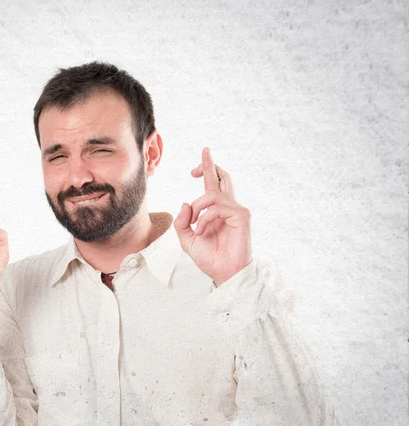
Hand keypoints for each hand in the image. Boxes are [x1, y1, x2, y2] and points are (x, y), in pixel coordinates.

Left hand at [173, 147, 251, 285]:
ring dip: (198, 206)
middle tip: (204, 152)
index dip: (207, 169)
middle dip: (210, 164)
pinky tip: (203, 228)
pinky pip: (218, 207)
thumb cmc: (210, 258)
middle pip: (222, 177)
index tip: (195, 166)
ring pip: (214, 193)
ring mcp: (236, 210)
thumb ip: (182, 223)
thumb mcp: (187, 240)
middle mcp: (228, 207)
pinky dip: (206, 217)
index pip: (213, 184)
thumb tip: (186, 203)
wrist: (223, 273)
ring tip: (196, 224)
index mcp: (216, 211)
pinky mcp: (241, 216)